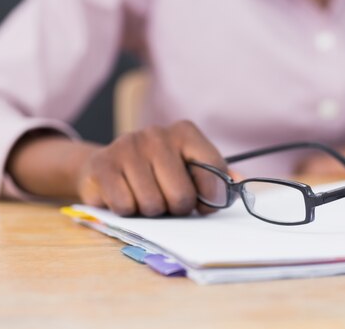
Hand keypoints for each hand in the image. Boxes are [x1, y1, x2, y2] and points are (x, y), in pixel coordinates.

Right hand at [7, 121, 225, 216]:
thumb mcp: (190, 170)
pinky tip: (124, 195)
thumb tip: (241, 182)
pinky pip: (125, 206)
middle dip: (176, 208)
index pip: (213, 172)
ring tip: (144, 196)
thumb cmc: (157, 173)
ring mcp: (128, 146)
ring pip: (152, 205)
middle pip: (181, 196)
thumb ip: (218, 178)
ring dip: (150, 210)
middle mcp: (157, 133)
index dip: (211, 198)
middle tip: (167, 200)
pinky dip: (126, 210)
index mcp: (185, 132)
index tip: (202, 203)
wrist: (106, 166)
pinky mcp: (103, 164)